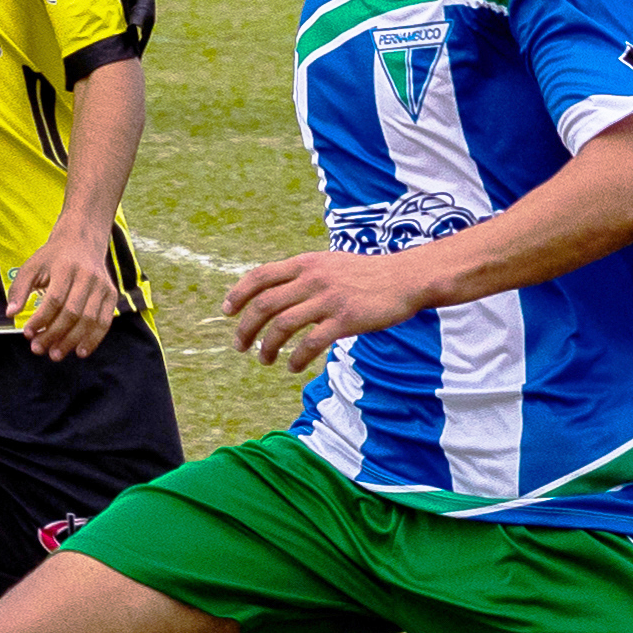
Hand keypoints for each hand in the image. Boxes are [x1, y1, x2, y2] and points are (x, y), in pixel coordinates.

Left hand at [6, 220, 123, 359]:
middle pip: (72, 312)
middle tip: (38, 349)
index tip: (28, 334)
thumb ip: (19, 289)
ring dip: (72, 341)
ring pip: (89, 320)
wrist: (83, 241)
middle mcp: (88, 276)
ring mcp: (102, 286)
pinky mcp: (112, 294)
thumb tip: (10, 313)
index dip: (41, 319)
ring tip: (56, 354)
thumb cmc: (53, 257)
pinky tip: (80, 352)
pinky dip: (94, 339)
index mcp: (66, 267)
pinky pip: (105, 321)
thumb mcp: (32, 266)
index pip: (54, 299)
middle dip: (54, 334)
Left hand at [224, 248, 439, 372]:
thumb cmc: (367, 275)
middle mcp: (312, 279)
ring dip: (267, 347)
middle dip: (245, 328)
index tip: (227, 312)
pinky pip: (310, 343)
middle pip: (264, 305)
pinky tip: (292, 368)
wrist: (406, 278)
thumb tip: (275, 291)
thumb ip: (304, 275)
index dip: (238, 294)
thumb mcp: (330, 265)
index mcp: (306, 264)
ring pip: (282, 326)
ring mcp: (328, 299)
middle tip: (240, 346)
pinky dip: (296, 358)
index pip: (260, 276)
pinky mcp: (345, 320)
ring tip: (264, 359)